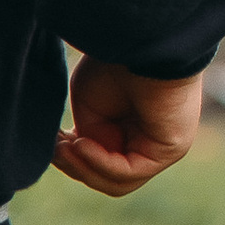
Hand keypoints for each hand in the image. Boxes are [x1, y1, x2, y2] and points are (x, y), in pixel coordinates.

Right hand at [50, 60, 205, 196]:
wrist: (140, 42)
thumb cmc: (115, 65)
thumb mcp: (90, 110)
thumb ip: (88, 139)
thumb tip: (81, 161)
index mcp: (131, 129)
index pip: (100, 164)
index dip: (73, 159)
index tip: (53, 141)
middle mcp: (150, 140)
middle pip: (107, 178)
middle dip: (76, 166)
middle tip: (55, 148)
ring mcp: (162, 147)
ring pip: (118, 182)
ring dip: (84, 168)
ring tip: (66, 147)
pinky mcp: (171, 148)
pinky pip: (129, 172)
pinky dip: (100, 162)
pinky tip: (82, 143)